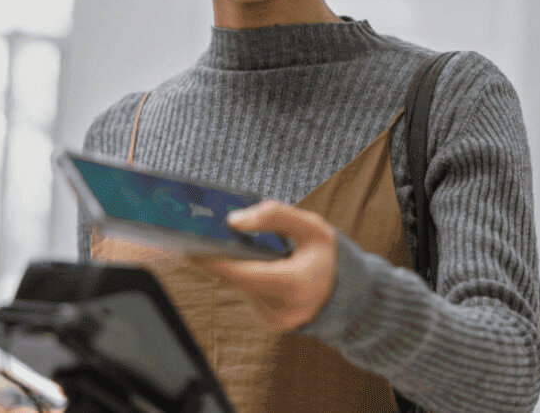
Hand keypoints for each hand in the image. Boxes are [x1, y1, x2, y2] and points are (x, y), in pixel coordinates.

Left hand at [187, 200, 337, 332]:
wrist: (348, 292)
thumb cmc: (328, 255)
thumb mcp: (311, 226)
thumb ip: (274, 216)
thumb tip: (233, 220)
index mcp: (294, 284)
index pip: (242, 274)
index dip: (213, 260)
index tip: (191, 244)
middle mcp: (283, 309)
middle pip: (236, 280)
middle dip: (221, 258)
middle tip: (204, 236)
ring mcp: (276, 320)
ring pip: (241, 287)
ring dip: (238, 268)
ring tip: (240, 248)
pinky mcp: (272, 323)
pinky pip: (250, 295)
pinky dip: (250, 279)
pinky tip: (260, 267)